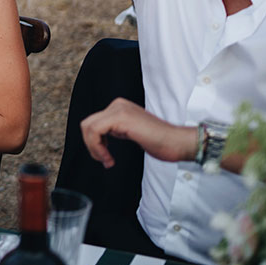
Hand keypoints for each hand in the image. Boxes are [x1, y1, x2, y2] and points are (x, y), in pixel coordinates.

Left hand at [80, 97, 195, 168]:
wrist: (178, 142)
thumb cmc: (161, 142)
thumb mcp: (131, 132)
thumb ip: (116, 130)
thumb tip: (98, 139)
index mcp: (119, 107)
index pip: (93, 123)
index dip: (94, 143)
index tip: (104, 156)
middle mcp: (117, 105)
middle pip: (87, 124)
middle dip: (91, 145)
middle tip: (104, 159)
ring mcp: (119, 109)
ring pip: (88, 127)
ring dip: (94, 148)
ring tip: (107, 160)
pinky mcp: (121, 118)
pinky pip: (95, 131)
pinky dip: (97, 147)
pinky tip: (109, 158)